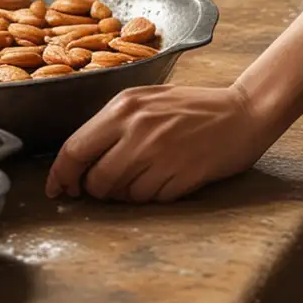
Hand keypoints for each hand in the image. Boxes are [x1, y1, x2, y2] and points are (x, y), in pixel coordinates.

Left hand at [46, 82, 279, 202]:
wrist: (244, 111)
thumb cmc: (194, 108)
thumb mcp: (150, 101)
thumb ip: (114, 125)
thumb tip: (78, 164)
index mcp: (126, 106)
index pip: (74, 148)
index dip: (60, 175)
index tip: (58, 190)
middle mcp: (138, 127)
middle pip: (94, 179)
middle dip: (95, 190)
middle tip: (109, 186)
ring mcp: (159, 152)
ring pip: (120, 194)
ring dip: (126, 194)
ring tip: (148, 175)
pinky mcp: (180, 175)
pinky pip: (149, 200)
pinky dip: (152, 196)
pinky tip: (169, 177)